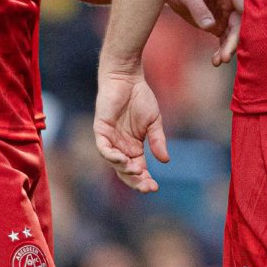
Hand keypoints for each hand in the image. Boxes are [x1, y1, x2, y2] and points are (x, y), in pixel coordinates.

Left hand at [93, 69, 168, 192]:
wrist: (127, 78)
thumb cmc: (140, 97)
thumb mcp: (154, 122)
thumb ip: (158, 140)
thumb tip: (165, 160)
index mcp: (134, 147)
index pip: (137, 170)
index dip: (145, 180)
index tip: (155, 188)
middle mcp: (121, 147)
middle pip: (125, 171)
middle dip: (135, 181)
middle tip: (147, 187)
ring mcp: (110, 140)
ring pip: (114, 162)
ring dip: (125, 169)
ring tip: (137, 171)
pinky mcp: (101, 130)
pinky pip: (103, 148)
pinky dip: (111, 156)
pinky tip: (122, 160)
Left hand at [165, 0, 243, 65]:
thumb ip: (199, 9)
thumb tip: (210, 26)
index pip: (244, 6)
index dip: (249, 20)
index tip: (248, 37)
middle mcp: (232, 3)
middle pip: (240, 24)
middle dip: (234, 41)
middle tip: (226, 56)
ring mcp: (227, 15)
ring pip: (233, 35)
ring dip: (228, 49)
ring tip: (219, 61)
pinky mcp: (219, 25)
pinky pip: (224, 40)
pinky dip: (221, 50)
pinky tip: (215, 61)